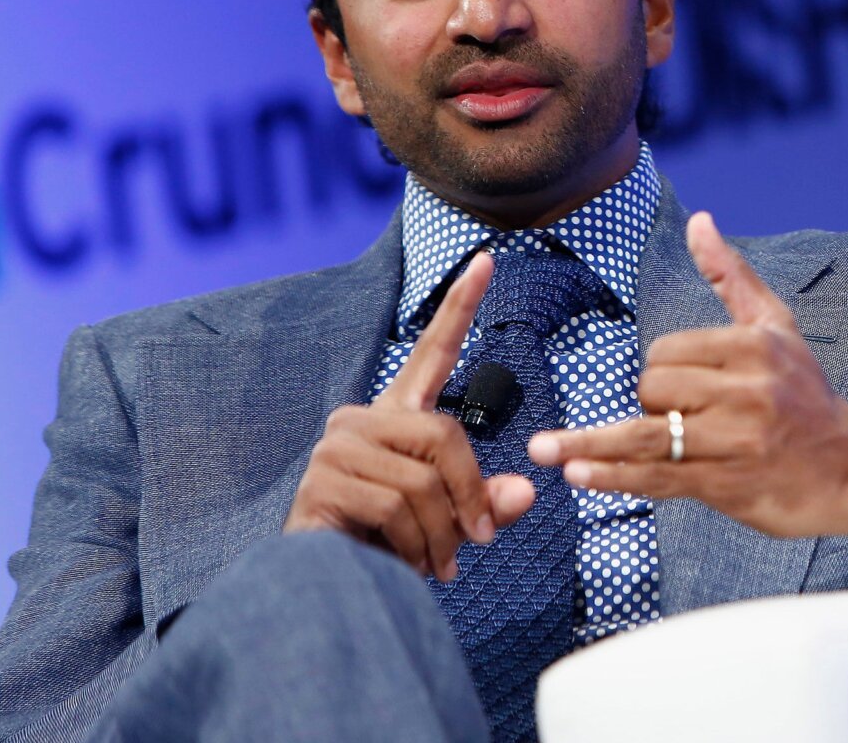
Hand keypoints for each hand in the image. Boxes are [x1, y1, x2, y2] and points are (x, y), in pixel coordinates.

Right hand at [284, 252, 536, 578]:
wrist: (327, 589)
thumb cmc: (390, 548)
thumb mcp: (451, 522)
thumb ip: (486, 502)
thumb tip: (525, 492)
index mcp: (397, 416)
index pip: (433, 351)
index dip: (460, 306)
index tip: (488, 260)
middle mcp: (362, 420)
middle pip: (444, 435)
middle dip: (470, 495)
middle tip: (479, 541)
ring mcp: (337, 447)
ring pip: (423, 480)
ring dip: (442, 534)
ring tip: (439, 564)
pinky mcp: (322, 482)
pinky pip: (396, 508)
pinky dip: (416, 546)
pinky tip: (407, 565)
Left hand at [528, 212, 847, 542]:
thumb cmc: (808, 396)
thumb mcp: (778, 327)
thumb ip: (731, 276)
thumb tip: (698, 220)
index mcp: (754, 347)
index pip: (668, 351)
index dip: (661, 370)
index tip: (685, 388)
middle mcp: (747, 392)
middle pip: (655, 389)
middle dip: (650, 405)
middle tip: (681, 418)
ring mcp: (737, 441)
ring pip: (648, 436)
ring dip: (589, 443)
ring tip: (543, 449)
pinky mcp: (728, 484)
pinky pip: (659, 477)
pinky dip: (615, 477)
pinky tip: (581, 474)